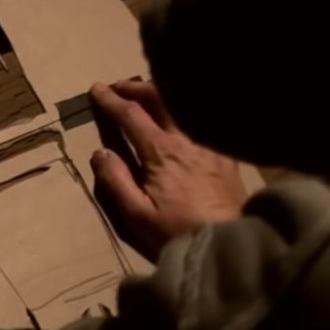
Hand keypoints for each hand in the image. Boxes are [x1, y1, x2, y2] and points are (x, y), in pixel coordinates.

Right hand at [90, 81, 247, 258]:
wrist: (232, 242)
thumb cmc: (179, 231)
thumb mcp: (137, 215)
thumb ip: (115, 181)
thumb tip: (100, 153)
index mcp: (161, 151)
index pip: (131, 115)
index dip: (111, 100)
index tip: (96, 90)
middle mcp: (187, 138)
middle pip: (160, 98)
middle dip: (135, 88)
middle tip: (118, 87)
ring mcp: (209, 142)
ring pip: (184, 105)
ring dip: (161, 93)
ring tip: (147, 95)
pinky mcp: (225, 152)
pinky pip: (204, 119)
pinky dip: (187, 109)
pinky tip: (182, 116)